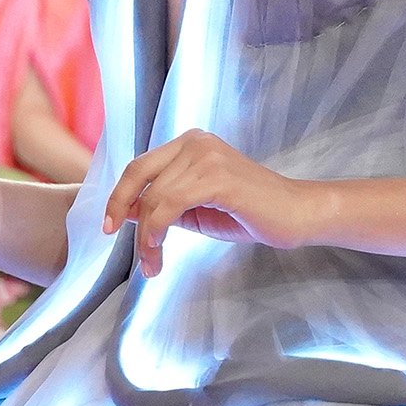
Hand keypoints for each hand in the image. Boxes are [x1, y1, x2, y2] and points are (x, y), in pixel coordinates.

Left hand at [101, 131, 316, 272]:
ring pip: (154, 197)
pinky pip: (170, 205)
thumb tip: (126, 213)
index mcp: (189, 144)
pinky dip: (157, 231)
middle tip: (115, 240)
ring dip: (146, 236)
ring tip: (152, 263)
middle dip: (121, 210)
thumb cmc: (249, 213)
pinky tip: (160, 251)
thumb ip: (163, 205)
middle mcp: (195, 142)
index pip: (140, 166)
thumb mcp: (195, 209)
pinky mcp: (217, 177)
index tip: (109, 225)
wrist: (296, 215)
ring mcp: (206, 156)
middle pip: (139, 176)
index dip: (119, 195)